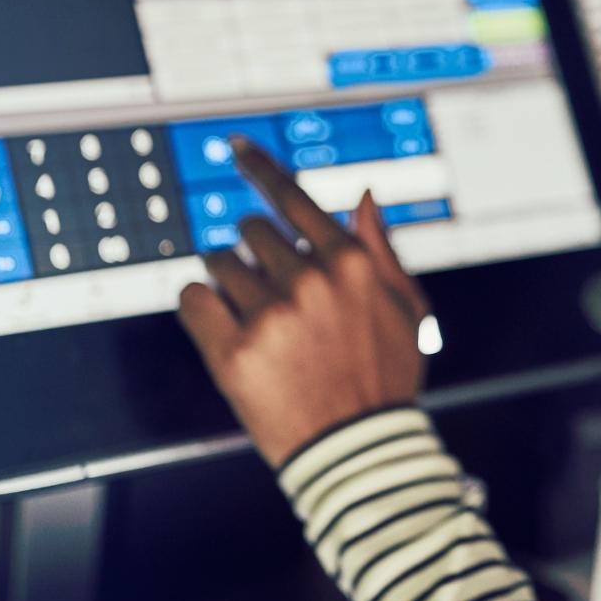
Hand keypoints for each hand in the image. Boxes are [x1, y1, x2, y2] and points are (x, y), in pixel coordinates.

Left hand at [176, 136, 430, 467]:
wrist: (358, 451)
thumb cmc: (387, 378)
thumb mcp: (407, 309)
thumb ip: (380, 247)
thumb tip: (362, 195)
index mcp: (349, 264)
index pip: (291, 196)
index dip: (259, 167)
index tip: (237, 149)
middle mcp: (307, 282)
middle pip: (250, 231)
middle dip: (253, 250)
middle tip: (267, 286)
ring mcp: (268, 317)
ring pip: (219, 264)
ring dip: (228, 281)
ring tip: (251, 317)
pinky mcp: (232, 353)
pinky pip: (193, 299)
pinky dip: (201, 306)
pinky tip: (222, 326)